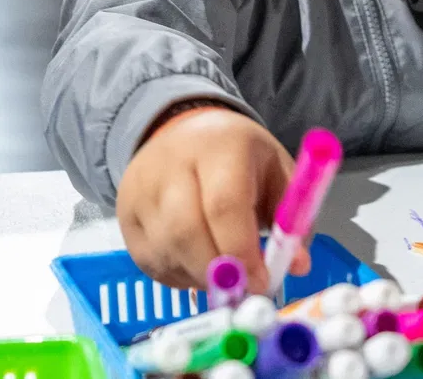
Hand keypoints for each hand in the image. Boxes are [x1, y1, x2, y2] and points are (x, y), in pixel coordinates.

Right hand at [117, 105, 308, 293]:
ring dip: (200, 276)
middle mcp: (171, 163)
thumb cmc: (239, 158)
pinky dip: (178, 275)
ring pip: (167, 250)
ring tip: (222, 272)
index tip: (261, 282)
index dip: (242, 252)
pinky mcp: (125, 213)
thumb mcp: (277, 173)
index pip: (223, 204)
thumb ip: (292, 218)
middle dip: (218, 272)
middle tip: (242, 290)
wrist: (184, 132)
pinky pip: (151, 260)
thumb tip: (297, 265)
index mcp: (219, 146)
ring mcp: (141, 188)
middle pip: (186, 230)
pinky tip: (197, 263)